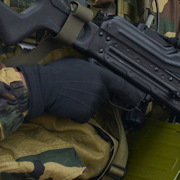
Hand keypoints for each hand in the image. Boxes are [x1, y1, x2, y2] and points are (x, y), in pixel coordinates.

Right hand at [19, 57, 144, 122]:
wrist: (43, 86)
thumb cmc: (57, 72)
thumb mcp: (79, 64)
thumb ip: (93, 70)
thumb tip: (98, 74)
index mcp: (101, 74)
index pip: (123, 85)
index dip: (131, 93)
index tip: (137, 99)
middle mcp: (101, 88)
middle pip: (105, 97)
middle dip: (95, 96)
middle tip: (79, 90)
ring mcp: (94, 102)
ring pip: (94, 106)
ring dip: (86, 104)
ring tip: (71, 95)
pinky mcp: (85, 113)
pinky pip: (85, 116)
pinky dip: (78, 113)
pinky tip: (68, 104)